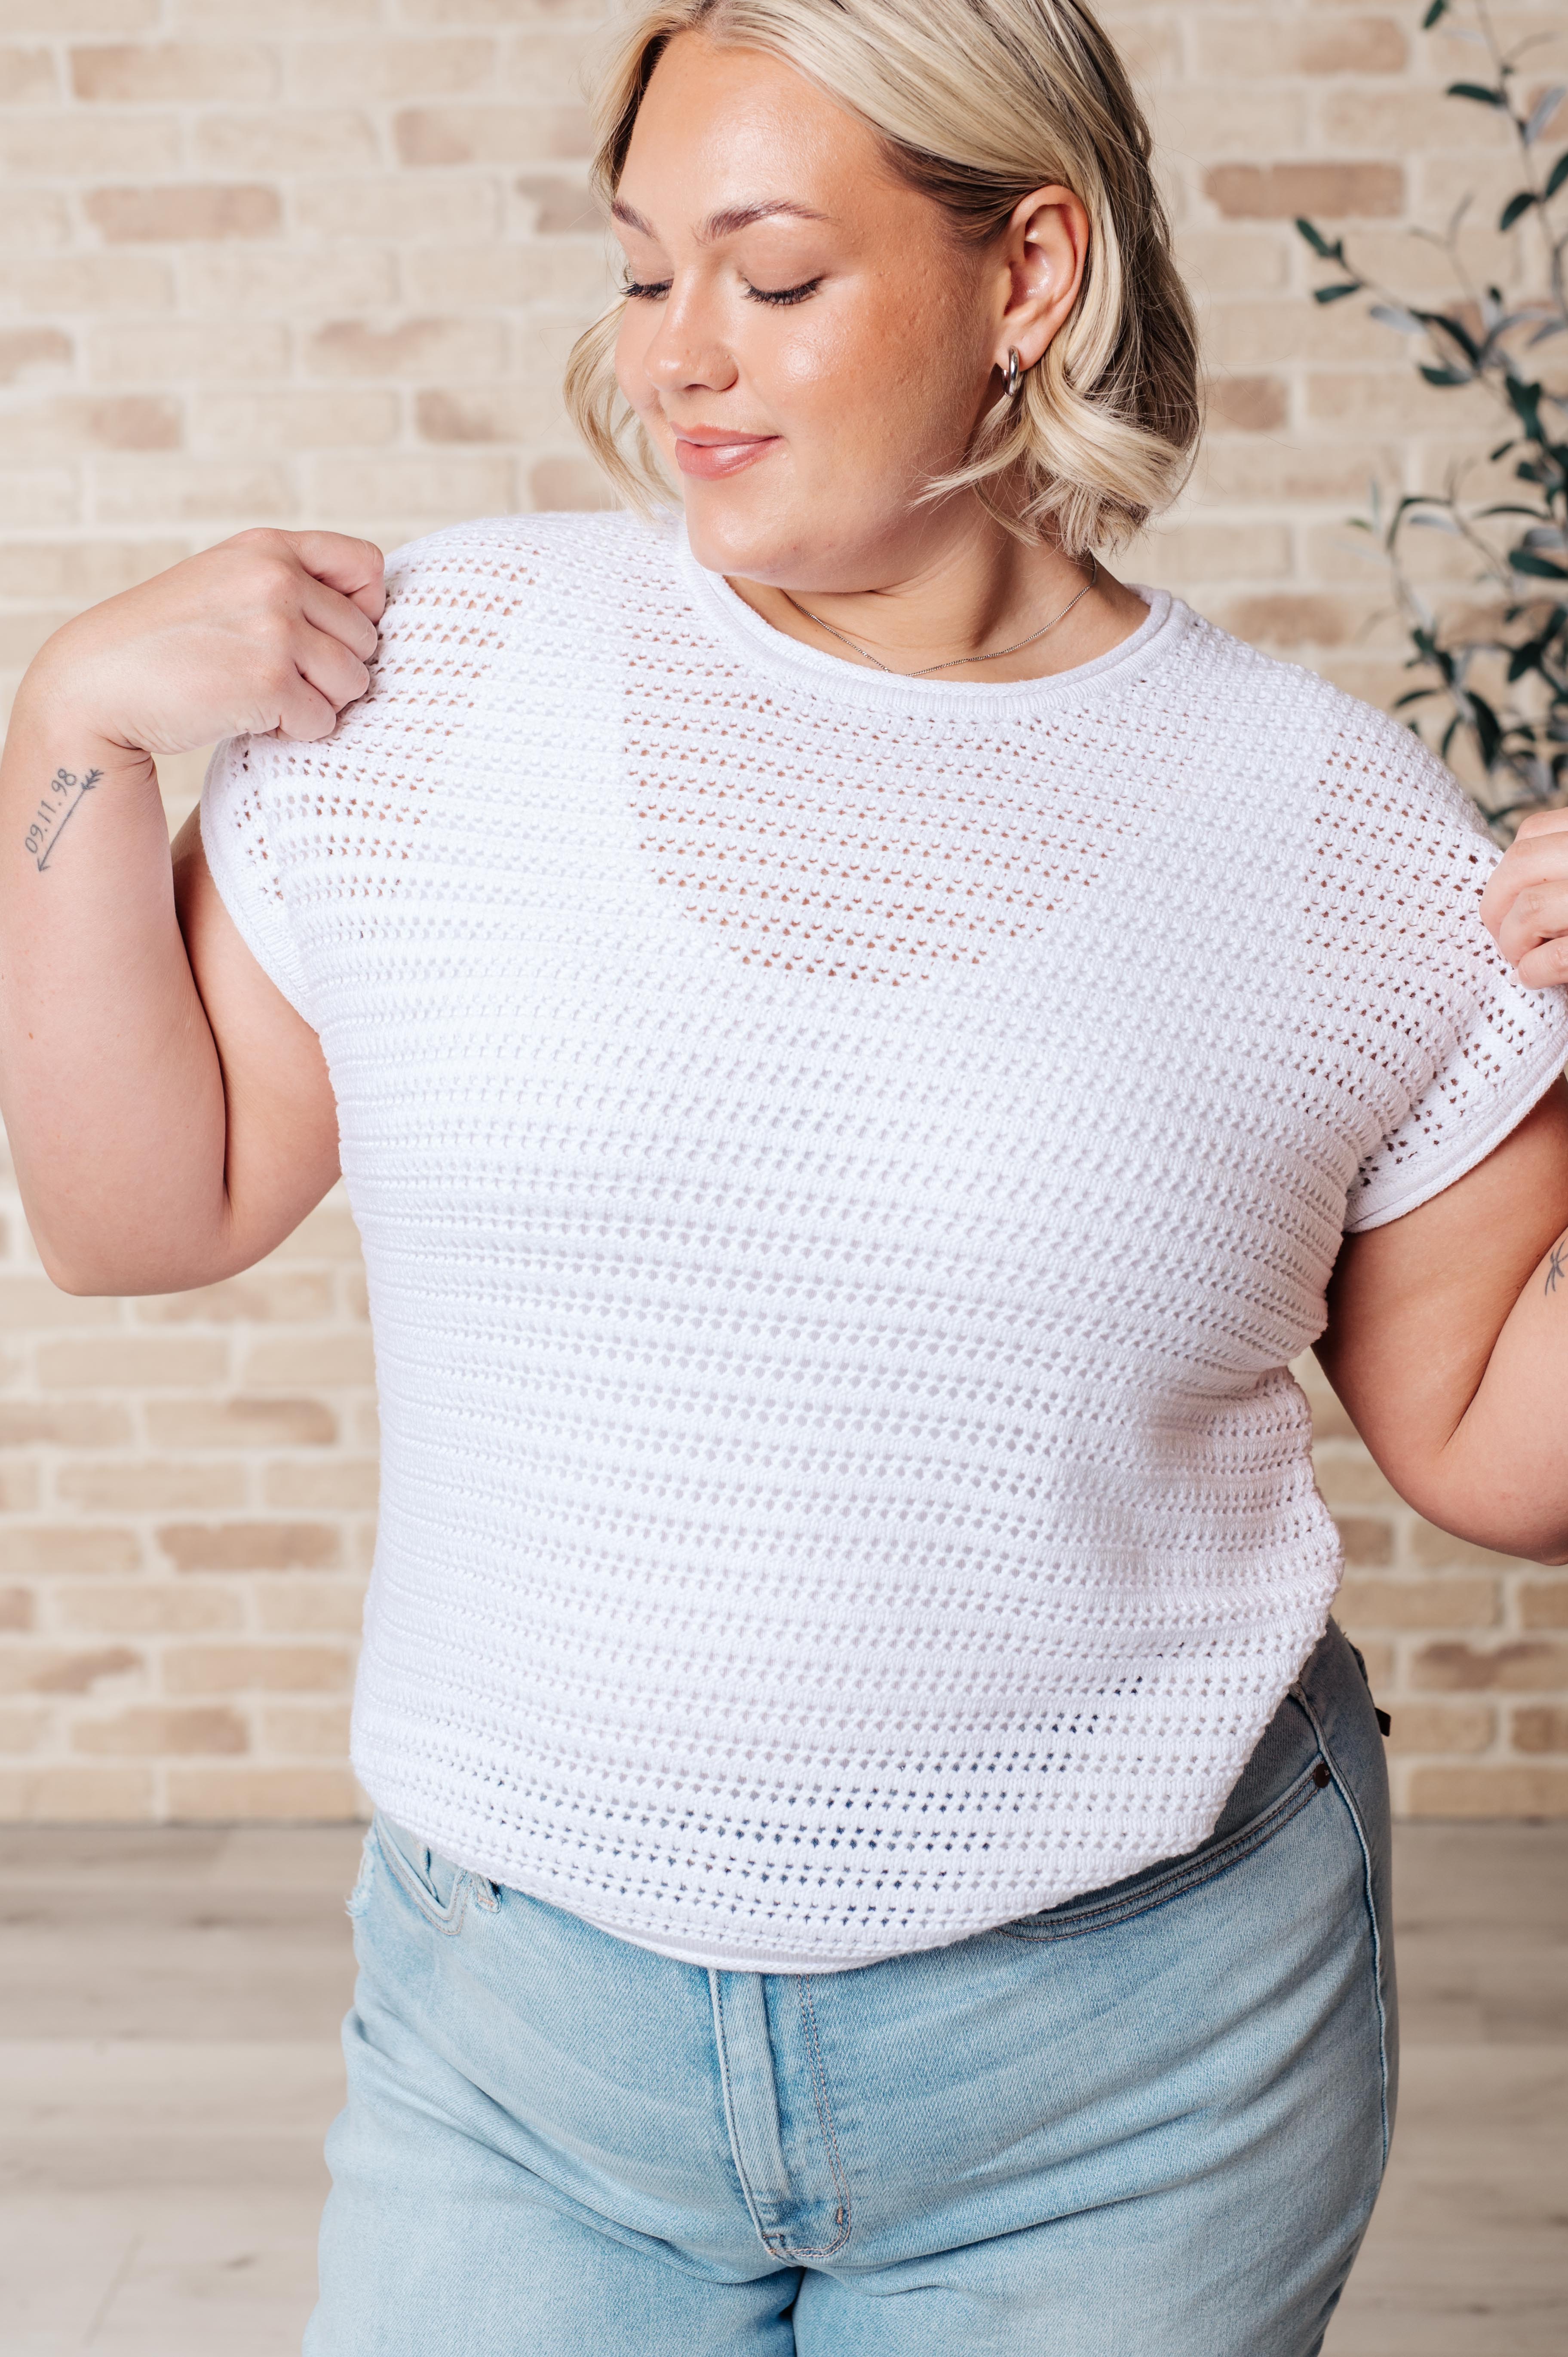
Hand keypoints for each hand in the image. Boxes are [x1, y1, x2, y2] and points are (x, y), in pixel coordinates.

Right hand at [18, 528, 385, 763]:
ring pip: (353, 682)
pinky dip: (296, 731)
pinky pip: (323, 721)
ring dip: (318, 703)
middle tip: (280, 677)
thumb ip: (289, 584)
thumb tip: (373, 615)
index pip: (367, 565)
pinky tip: (254, 718)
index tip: (327, 633)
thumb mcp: (226, 583)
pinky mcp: (269, 682)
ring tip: (265, 697)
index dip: (363, 609)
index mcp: (268, 547)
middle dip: (333, 668)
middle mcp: (276, 579)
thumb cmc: (168, 643)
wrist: (98, 685)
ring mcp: (275, 629)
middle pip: (365, 638)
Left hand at [1480, 809, 1567, 987]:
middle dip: (1497, 906)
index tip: (1508, 900)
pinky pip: (1553, 957)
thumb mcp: (1566, 874)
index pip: (1534, 831)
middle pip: (1521, 864)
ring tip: (1522, 957)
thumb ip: (1551, 869)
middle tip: (1503, 937)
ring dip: (1513, 940)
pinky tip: (1534, 977)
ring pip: (1531, 907)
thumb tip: (1499, 899)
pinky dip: (1533, 971)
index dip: (1509, 870)